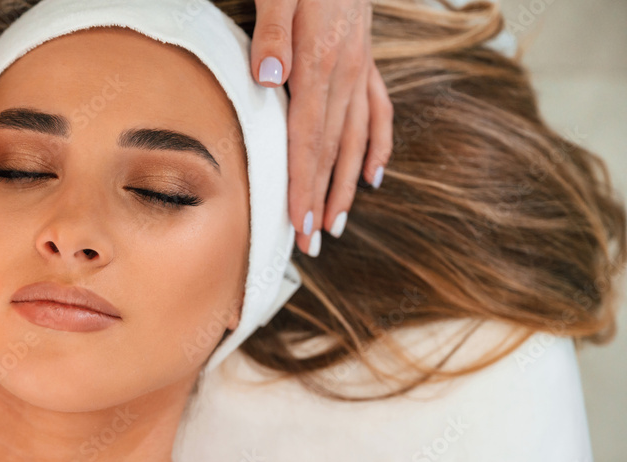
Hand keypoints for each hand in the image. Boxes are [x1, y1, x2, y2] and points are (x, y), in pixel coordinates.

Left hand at [251, 0, 392, 256]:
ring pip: (356, 138)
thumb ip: (272, 32)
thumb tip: (269, 78)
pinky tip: (374, 176)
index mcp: (321, 60)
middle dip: (319, 199)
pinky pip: (378, 110)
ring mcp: (360, 67)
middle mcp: (346, 70)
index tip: (297, 223)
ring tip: (335, 225)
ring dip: (345, 185)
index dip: (303, 184)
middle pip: (331, 149)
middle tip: (309, 244)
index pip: (309, 138)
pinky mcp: (366, 59)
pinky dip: (377, 145)